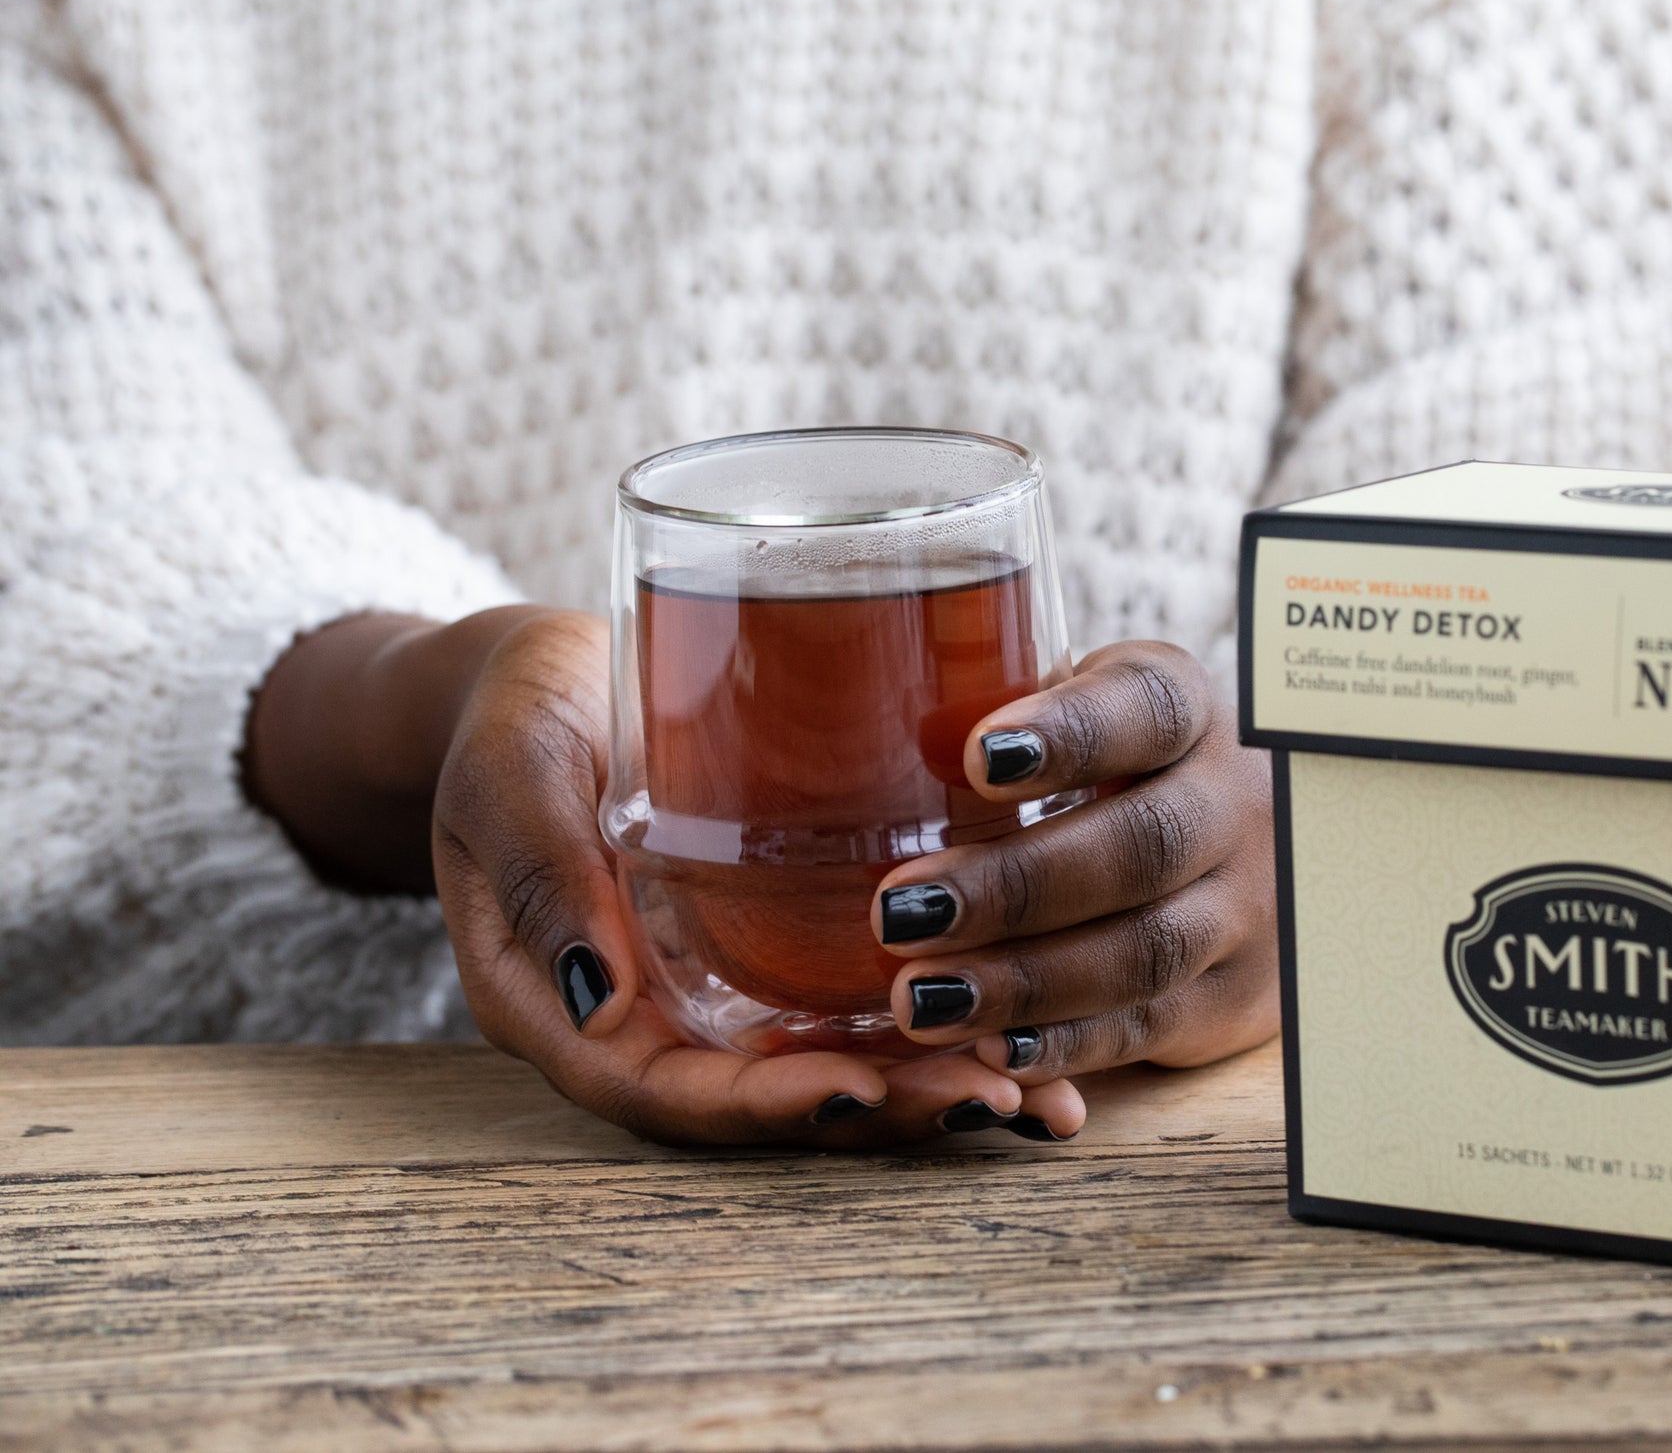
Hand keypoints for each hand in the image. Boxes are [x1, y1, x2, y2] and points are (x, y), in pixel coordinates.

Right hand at [247, 608, 1082, 1146]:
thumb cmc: (513, 724)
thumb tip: (601, 998)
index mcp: (573, 1012)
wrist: (552, 680)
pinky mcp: (780, 942)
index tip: (860, 1089)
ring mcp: (725, 988)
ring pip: (835, 1061)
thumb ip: (545, 874)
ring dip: (934, 1083)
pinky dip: (947, 1017)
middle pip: (776, 1097)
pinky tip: (1039, 1022)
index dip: (768, 1105)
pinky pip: (861, 1001)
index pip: (673, 1093)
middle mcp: (659, 1022)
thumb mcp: (509, 780)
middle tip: (994, 1095)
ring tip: (1042, 1096)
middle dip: (887, 1110)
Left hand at [871, 641, 1279, 1082]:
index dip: (1070, 733)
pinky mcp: (1236, 997)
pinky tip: (994, 1049)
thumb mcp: (1090, 725)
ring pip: (1146, 950)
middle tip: (902, 912)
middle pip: (1143, 846)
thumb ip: (1017, 723)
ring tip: (923, 995)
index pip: (1148, 710)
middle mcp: (1235, 804)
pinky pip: (1154, 1026)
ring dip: (1026, 981)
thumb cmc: (1127, 778)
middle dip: (1015, 886)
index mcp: (1191, 715)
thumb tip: (911, 745)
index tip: (979, 759)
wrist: (1263, 862)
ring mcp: (1247, 907)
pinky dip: (1070, 1044)